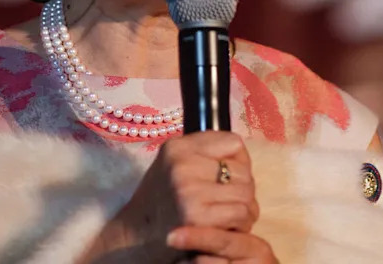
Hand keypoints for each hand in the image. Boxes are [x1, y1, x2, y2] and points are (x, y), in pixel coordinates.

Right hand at [84, 132, 264, 262]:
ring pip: (247, 194)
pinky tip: (223, 229)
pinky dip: (240, 225)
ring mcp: (188, 190)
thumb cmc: (163, 201)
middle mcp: (182, 164)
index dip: (236, 163)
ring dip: (244, 211)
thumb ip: (207, 154)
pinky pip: (241, 213)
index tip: (222, 180)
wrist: (135, 238)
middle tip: (225, 205)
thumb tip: (243, 156)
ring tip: (225, 218)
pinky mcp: (197, 217)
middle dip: (242, 191)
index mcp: (178, 147)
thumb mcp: (176, 165)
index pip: (234, 143)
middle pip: (244, 171)